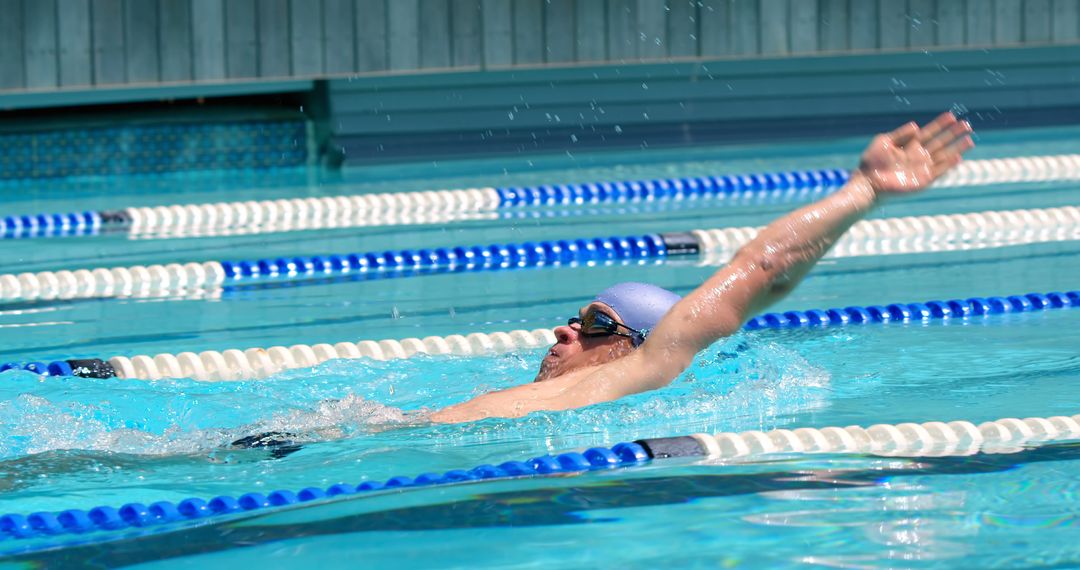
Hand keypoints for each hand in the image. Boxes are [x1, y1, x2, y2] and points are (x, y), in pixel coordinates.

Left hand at [858, 111, 973, 195]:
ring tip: (970, 139)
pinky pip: (939, 171)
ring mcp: (921, 168)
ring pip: (944, 155)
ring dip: (957, 148)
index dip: (940, 124)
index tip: (952, 115)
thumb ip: (900, 134)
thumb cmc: (871, 162)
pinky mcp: (922, 180)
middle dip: (953, 133)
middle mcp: (918, 156)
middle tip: (967, 124)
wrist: (868, 183)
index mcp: (909, 146)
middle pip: (940, 142)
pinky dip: (948, 164)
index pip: (929, 132)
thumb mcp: (884, 142)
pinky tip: (958, 156)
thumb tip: (917, 126)